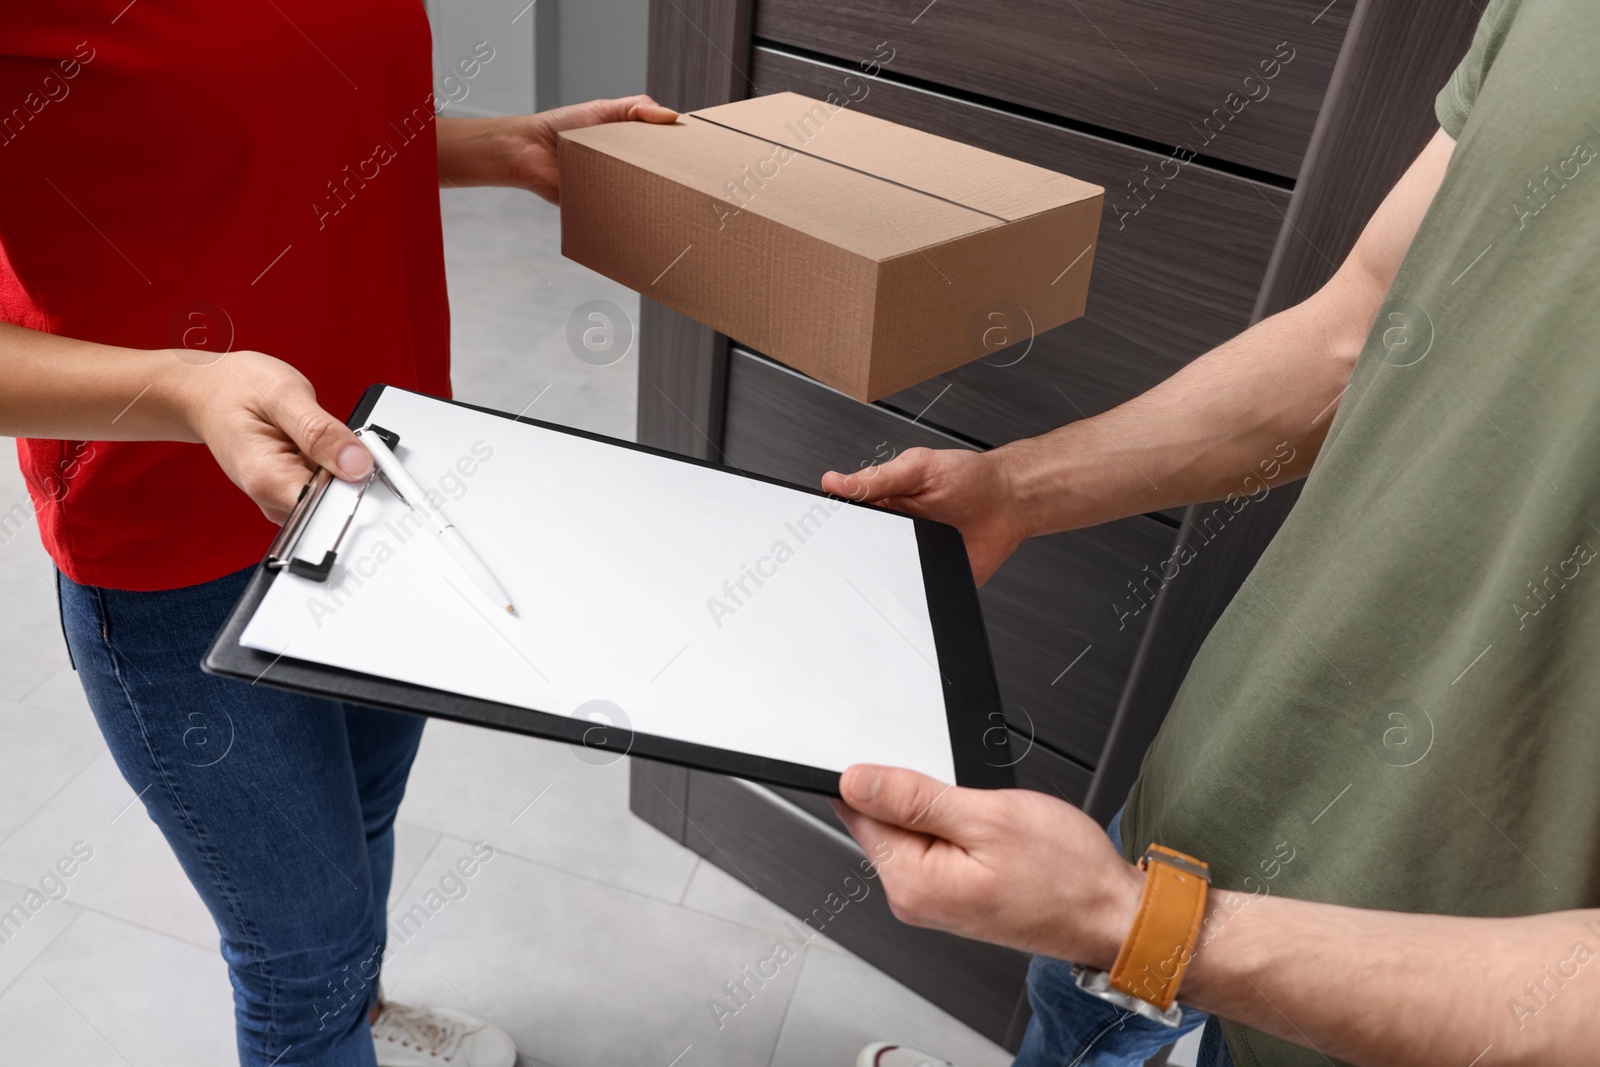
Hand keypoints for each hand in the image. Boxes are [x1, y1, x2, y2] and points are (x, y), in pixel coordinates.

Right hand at [173, 351, 371, 523]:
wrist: (206, 392)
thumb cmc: (233, 389)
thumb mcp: (283, 395)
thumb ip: (320, 431)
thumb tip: (357, 464)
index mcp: (268, 480)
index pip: (327, 509)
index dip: (355, 487)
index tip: (363, 460)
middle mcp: (272, 498)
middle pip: (334, 505)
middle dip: (349, 473)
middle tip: (334, 436)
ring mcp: (280, 499)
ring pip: (332, 496)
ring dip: (339, 468)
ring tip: (314, 435)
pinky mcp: (289, 493)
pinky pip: (324, 487)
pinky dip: (329, 466)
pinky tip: (314, 445)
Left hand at [437, 96, 678, 202]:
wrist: (528, 151)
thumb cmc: (561, 126)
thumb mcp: (602, 109)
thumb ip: (636, 108)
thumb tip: (672, 116)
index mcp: (627, 145)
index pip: (659, 151)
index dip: (678, 154)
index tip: (698, 157)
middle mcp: (622, 169)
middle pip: (654, 178)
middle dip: (672, 183)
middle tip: (692, 185)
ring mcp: (612, 190)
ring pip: (639, 199)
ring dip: (654, 202)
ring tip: (673, 204)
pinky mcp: (598, 208)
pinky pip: (617, 215)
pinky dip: (628, 217)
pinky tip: (645, 217)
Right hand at [821, 448, 1027, 583]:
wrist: (1009, 503)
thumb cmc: (969, 479)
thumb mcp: (918, 468)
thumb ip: (877, 479)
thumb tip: (835, 480)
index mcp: (883, 504)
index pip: (845, 517)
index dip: (832, 522)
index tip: (821, 525)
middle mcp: (892, 533)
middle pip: (858, 550)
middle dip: (854, 551)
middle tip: (867, 539)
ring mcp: (909, 558)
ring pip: (879, 576)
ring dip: (882, 571)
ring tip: (901, 552)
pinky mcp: (928, 581)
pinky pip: (910, 596)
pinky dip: (908, 593)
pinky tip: (916, 574)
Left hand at [831, 764, 1141, 966]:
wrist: (1110, 913)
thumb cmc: (1066, 876)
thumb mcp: (988, 817)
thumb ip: (913, 798)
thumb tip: (856, 781)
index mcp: (912, 882)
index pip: (857, 811)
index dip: (880, 777)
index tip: (918, 769)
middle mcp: (913, 898)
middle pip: (882, 819)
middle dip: (918, 794)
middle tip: (972, 800)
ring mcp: (932, 898)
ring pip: (912, 828)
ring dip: (943, 810)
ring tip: (989, 819)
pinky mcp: (951, 893)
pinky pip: (934, 844)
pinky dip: (957, 826)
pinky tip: (991, 832)